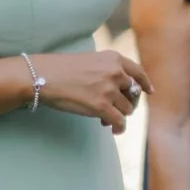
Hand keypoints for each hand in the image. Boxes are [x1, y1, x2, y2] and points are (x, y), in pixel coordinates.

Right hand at [30, 50, 151, 132]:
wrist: (39, 76)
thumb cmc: (59, 69)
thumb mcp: (90, 60)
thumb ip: (108, 70)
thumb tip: (123, 89)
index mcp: (114, 59)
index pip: (138, 72)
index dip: (145, 84)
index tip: (150, 92)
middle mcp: (116, 72)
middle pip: (134, 94)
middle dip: (128, 104)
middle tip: (119, 111)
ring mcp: (109, 89)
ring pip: (127, 109)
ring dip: (119, 115)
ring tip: (104, 118)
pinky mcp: (101, 106)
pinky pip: (119, 121)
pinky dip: (119, 128)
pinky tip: (114, 131)